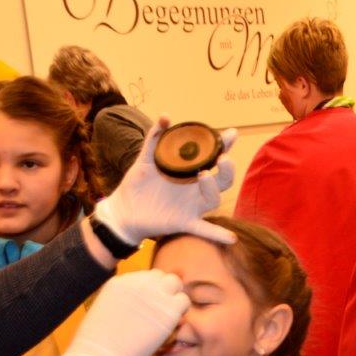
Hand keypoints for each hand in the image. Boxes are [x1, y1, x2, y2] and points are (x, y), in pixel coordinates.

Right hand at [57, 271, 188, 355]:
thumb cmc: (99, 344)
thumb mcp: (105, 310)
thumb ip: (124, 300)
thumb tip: (139, 304)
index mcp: (121, 282)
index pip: (144, 277)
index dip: (149, 290)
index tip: (148, 304)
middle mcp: (139, 283)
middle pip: (160, 276)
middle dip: (162, 289)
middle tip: (161, 309)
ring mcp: (155, 294)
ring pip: (174, 283)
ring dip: (173, 297)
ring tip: (166, 315)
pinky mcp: (169, 309)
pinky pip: (184, 301)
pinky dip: (180, 311)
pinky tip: (171, 323)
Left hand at [94, 116, 237, 244]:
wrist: (124, 211)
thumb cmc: (138, 185)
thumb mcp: (145, 159)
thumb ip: (155, 139)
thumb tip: (165, 116)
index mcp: (190, 173)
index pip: (213, 158)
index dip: (224, 146)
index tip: (231, 134)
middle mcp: (196, 189)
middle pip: (222, 179)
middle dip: (225, 169)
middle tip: (221, 158)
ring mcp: (192, 206)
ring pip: (213, 199)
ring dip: (213, 188)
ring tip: (204, 177)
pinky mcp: (183, 222)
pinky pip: (204, 230)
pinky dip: (218, 234)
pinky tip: (231, 238)